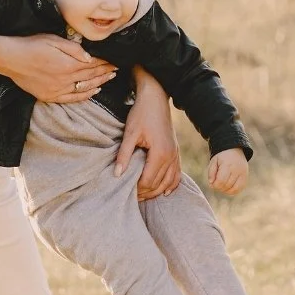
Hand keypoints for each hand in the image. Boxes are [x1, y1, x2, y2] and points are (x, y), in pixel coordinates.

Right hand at [0, 33, 114, 103]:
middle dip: (105, 72)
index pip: (93, 64)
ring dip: (99, 83)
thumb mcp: (53, 39)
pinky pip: (72, 98)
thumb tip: (91, 57)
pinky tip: (94, 92)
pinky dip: (85, 96)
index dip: (105, 63)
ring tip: (110, 78)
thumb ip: (73, 49)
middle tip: (117, 70)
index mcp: (68, 64)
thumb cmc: (30, 44)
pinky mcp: (49, 96)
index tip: (115, 61)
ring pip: (84, 88)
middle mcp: (65, 79)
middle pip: (91, 77)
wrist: (9, 58)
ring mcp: (57, 90)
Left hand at [118, 67, 180, 199]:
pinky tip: (165, 192)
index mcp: (160, 153)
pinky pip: (177, 174)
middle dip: (145, 193)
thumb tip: (117, 174)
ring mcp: (176, 154)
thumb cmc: (141, 113)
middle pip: (159, 184)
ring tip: (143, 196)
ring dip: (157, 191)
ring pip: (169, 182)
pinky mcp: (176, 152)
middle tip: (130, 196)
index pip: (148, 180)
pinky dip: (171, 185)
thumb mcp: (129, 133)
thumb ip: (124, 154)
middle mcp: (171, 156)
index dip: (136, 189)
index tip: (124, 189)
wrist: (156, 98)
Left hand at [206, 149, 247, 194]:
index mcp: (227, 165)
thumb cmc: (222, 157)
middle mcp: (237, 170)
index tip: (212, 184)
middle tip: (216, 184)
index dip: (215, 185)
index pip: (221, 181)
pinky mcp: (245, 177)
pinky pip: (239, 189)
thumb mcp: (214, 161)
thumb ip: (211, 172)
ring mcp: (243, 174)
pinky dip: (233, 191)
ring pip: (233, 189)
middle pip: (227, 186)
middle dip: (219, 187)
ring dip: (225, 190)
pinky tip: (228, 187)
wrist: (235, 150)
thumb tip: (211, 183)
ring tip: (221, 185)